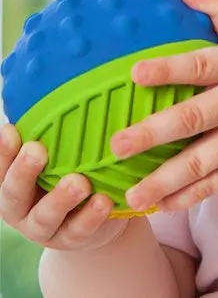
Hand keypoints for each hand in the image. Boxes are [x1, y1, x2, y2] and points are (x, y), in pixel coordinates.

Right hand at [0, 125, 127, 249]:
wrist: (94, 219)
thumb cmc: (70, 173)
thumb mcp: (59, 153)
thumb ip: (53, 131)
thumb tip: (53, 82)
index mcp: (13, 182)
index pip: (0, 166)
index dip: (1, 151)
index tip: (10, 130)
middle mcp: (22, 206)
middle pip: (13, 193)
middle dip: (23, 171)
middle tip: (37, 151)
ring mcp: (46, 227)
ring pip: (45, 217)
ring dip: (61, 198)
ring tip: (79, 182)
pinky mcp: (74, 239)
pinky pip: (80, 230)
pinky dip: (91, 216)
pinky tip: (104, 200)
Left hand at [111, 0, 217, 212]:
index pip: (202, 65)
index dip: (169, 68)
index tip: (134, 72)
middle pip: (195, 118)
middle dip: (154, 132)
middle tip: (117, 143)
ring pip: (202, 162)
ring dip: (165, 179)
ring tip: (131, 193)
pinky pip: (214, 185)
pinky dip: (186, 197)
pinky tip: (158, 204)